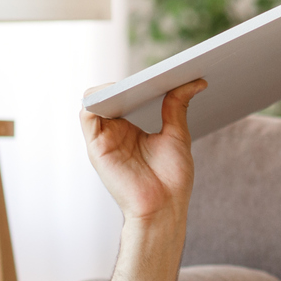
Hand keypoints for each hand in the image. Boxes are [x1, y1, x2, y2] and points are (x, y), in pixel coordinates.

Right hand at [79, 78, 206, 224]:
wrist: (163, 209)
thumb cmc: (171, 181)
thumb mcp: (177, 136)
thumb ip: (177, 106)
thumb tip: (194, 81)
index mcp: (130, 130)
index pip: (126, 97)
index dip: (139, 82)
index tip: (161, 71)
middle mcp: (114, 132)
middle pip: (111, 97)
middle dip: (127, 81)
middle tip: (152, 71)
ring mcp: (104, 139)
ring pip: (95, 101)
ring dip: (109, 87)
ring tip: (134, 80)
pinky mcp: (95, 146)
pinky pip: (87, 114)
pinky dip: (96, 99)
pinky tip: (116, 92)